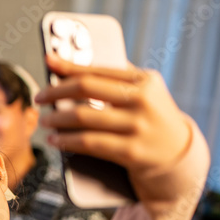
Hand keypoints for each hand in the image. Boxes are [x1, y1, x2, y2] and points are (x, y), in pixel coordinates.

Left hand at [35, 54, 190, 172]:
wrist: (179, 157)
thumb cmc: (152, 120)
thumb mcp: (145, 94)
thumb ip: (118, 80)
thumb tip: (70, 65)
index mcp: (144, 81)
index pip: (97, 69)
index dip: (68, 65)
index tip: (48, 62)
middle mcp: (143, 100)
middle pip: (86, 88)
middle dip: (56, 91)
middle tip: (40, 97)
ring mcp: (138, 126)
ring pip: (83, 117)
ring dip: (56, 119)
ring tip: (45, 121)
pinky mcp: (132, 152)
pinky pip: (89, 143)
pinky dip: (67, 141)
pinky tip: (56, 140)